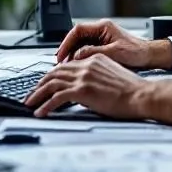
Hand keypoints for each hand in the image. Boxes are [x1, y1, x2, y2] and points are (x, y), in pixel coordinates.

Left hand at [24, 54, 151, 118]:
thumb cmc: (131, 90)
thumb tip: (83, 89)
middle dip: (39, 84)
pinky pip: (57, 97)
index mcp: (93, 59)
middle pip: (54, 73)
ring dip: (37, 95)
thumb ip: (94, 77)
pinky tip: (40, 112)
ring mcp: (83, 76)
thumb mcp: (111, 76)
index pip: (65, 66)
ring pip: (51, 83)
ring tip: (30, 103)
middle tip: (31, 94)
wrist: (141, 95)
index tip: (43, 84)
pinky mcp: (82, 90)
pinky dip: (46, 105)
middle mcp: (86, 65)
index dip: (51, 76)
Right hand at [54, 19, 171, 68]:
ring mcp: (102, 37)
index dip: (66, 42)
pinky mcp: (104, 45)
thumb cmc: (137, 53)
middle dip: (67, 49)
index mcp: (103, 27)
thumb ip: (94, 53)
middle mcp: (101, 30)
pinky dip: (81, 57)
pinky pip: (87, 49)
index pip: (77, 30)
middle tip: (61, 62)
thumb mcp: (114, 53)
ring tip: (68, 67)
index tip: (61, 54)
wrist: (150, 56)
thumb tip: (76, 55)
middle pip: (77, 37)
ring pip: (81, 44)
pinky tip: (78, 67)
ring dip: (73, 54)